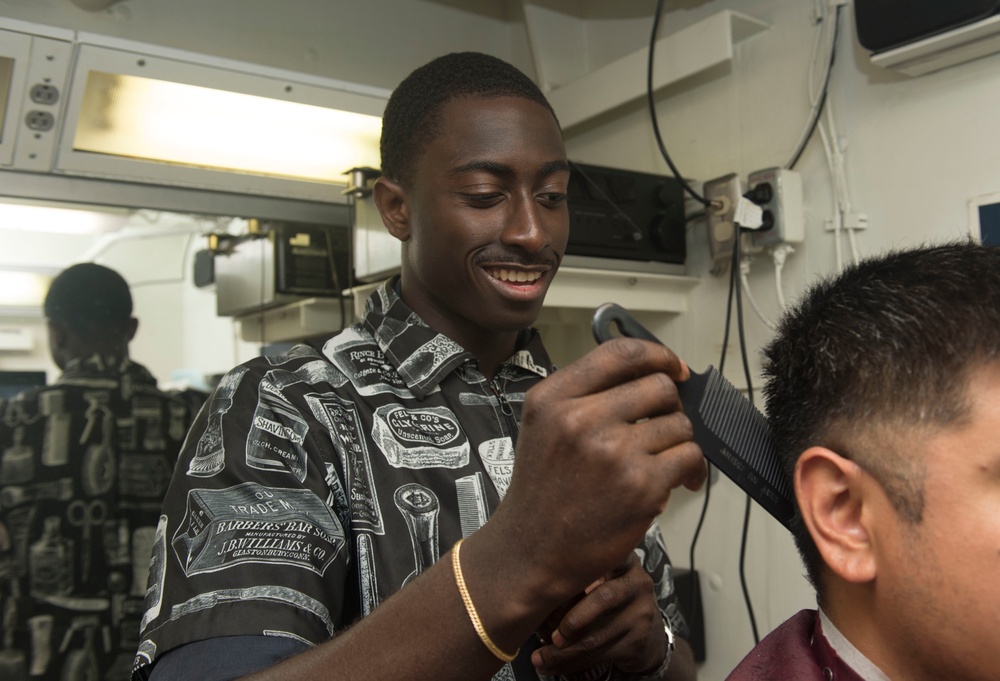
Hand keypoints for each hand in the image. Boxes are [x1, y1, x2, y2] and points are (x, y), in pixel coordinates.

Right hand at [489, 337, 705, 604]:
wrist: (531, 551)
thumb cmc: (544, 491)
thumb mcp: (544, 426)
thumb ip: (585, 395)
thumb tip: (652, 375)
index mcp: (553, 397)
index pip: (621, 354)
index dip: (658, 354)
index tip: (675, 368)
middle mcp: (580, 418)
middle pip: (659, 386)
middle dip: (671, 407)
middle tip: (663, 428)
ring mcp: (613, 452)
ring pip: (680, 423)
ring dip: (679, 442)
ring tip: (663, 463)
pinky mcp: (641, 485)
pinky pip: (689, 457)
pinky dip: (692, 469)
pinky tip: (679, 482)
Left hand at [531, 551, 666, 676]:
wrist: (648, 633)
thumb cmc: (611, 600)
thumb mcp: (605, 577)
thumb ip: (580, 577)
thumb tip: (539, 595)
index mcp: (624, 560)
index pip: (602, 557)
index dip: (578, 571)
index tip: (554, 582)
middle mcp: (637, 584)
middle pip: (602, 598)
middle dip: (572, 620)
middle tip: (550, 635)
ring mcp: (641, 614)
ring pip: (597, 637)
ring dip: (562, 652)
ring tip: (539, 658)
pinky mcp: (637, 642)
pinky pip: (599, 656)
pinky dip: (571, 663)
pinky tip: (553, 665)